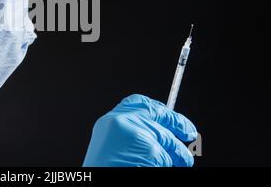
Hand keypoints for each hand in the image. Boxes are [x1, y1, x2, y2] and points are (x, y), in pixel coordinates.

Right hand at [83, 94, 197, 166]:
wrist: (93, 184)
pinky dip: (168, 166)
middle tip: (190, 133)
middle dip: (178, 123)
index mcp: (110, 122)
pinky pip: (166, 157)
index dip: (158, 108)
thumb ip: (133, 133)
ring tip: (184, 161)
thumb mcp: (115, 146)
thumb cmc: (107, 168)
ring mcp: (134, 135)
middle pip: (158, 115)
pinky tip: (161, 168)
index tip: (171, 114)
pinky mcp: (147, 151)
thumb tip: (163, 130)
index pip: (139, 103)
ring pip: (166, 139)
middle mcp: (120, 123)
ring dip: (178, 152)